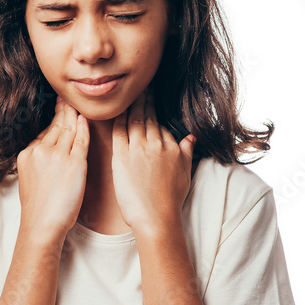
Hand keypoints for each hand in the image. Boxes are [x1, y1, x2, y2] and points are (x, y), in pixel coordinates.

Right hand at [16, 96, 89, 238]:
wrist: (42, 225)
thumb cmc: (39, 209)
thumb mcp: (30, 179)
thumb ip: (38, 162)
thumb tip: (47, 151)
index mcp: (28, 154)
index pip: (45, 132)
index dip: (54, 120)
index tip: (59, 110)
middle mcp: (41, 151)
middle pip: (56, 126)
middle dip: (64, 111)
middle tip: (68, 98)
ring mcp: (58, 156)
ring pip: (68, 129)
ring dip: (74, 115)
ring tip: (79, 104)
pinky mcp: (74, 163)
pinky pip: (81, 140)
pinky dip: (84, 128)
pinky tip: (86, 119)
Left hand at [111, 87, 195, 231]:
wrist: (157, 218)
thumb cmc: (170, 201)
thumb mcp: (185, 173)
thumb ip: (187, 151)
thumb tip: (191, 137)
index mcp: (171, 146)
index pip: (159, 122)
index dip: (153, 107)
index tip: (150, 96)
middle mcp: (156, 144)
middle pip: (147, 116)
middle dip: (142, 99)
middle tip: (138, 86)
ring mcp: (138, 149)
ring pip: (133, 119)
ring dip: (130, 105)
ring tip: (126, 93)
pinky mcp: (121, 157)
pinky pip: (118, 131)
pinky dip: (116, 119)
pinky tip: (113, 110)